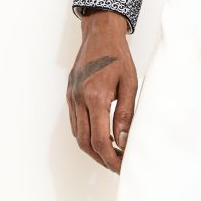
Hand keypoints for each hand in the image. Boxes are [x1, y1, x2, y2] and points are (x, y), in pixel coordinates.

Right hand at [67, 12, 137, 171]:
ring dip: (93, 150)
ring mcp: (72, 98)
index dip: (111, 158)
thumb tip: (123, 141)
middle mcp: (79, 100)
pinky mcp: (70, 96)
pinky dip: (86, 136)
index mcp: (96, 97)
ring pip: (78, 136)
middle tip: (117, 166)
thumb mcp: (130, 84)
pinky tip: (100, 138)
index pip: (100, 139)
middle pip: (85, 143)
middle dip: (101, 159)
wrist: (100, 34)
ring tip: (111, 155)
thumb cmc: (118, 56)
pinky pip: (75, 124)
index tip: (122, 166)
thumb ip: (126, 115)